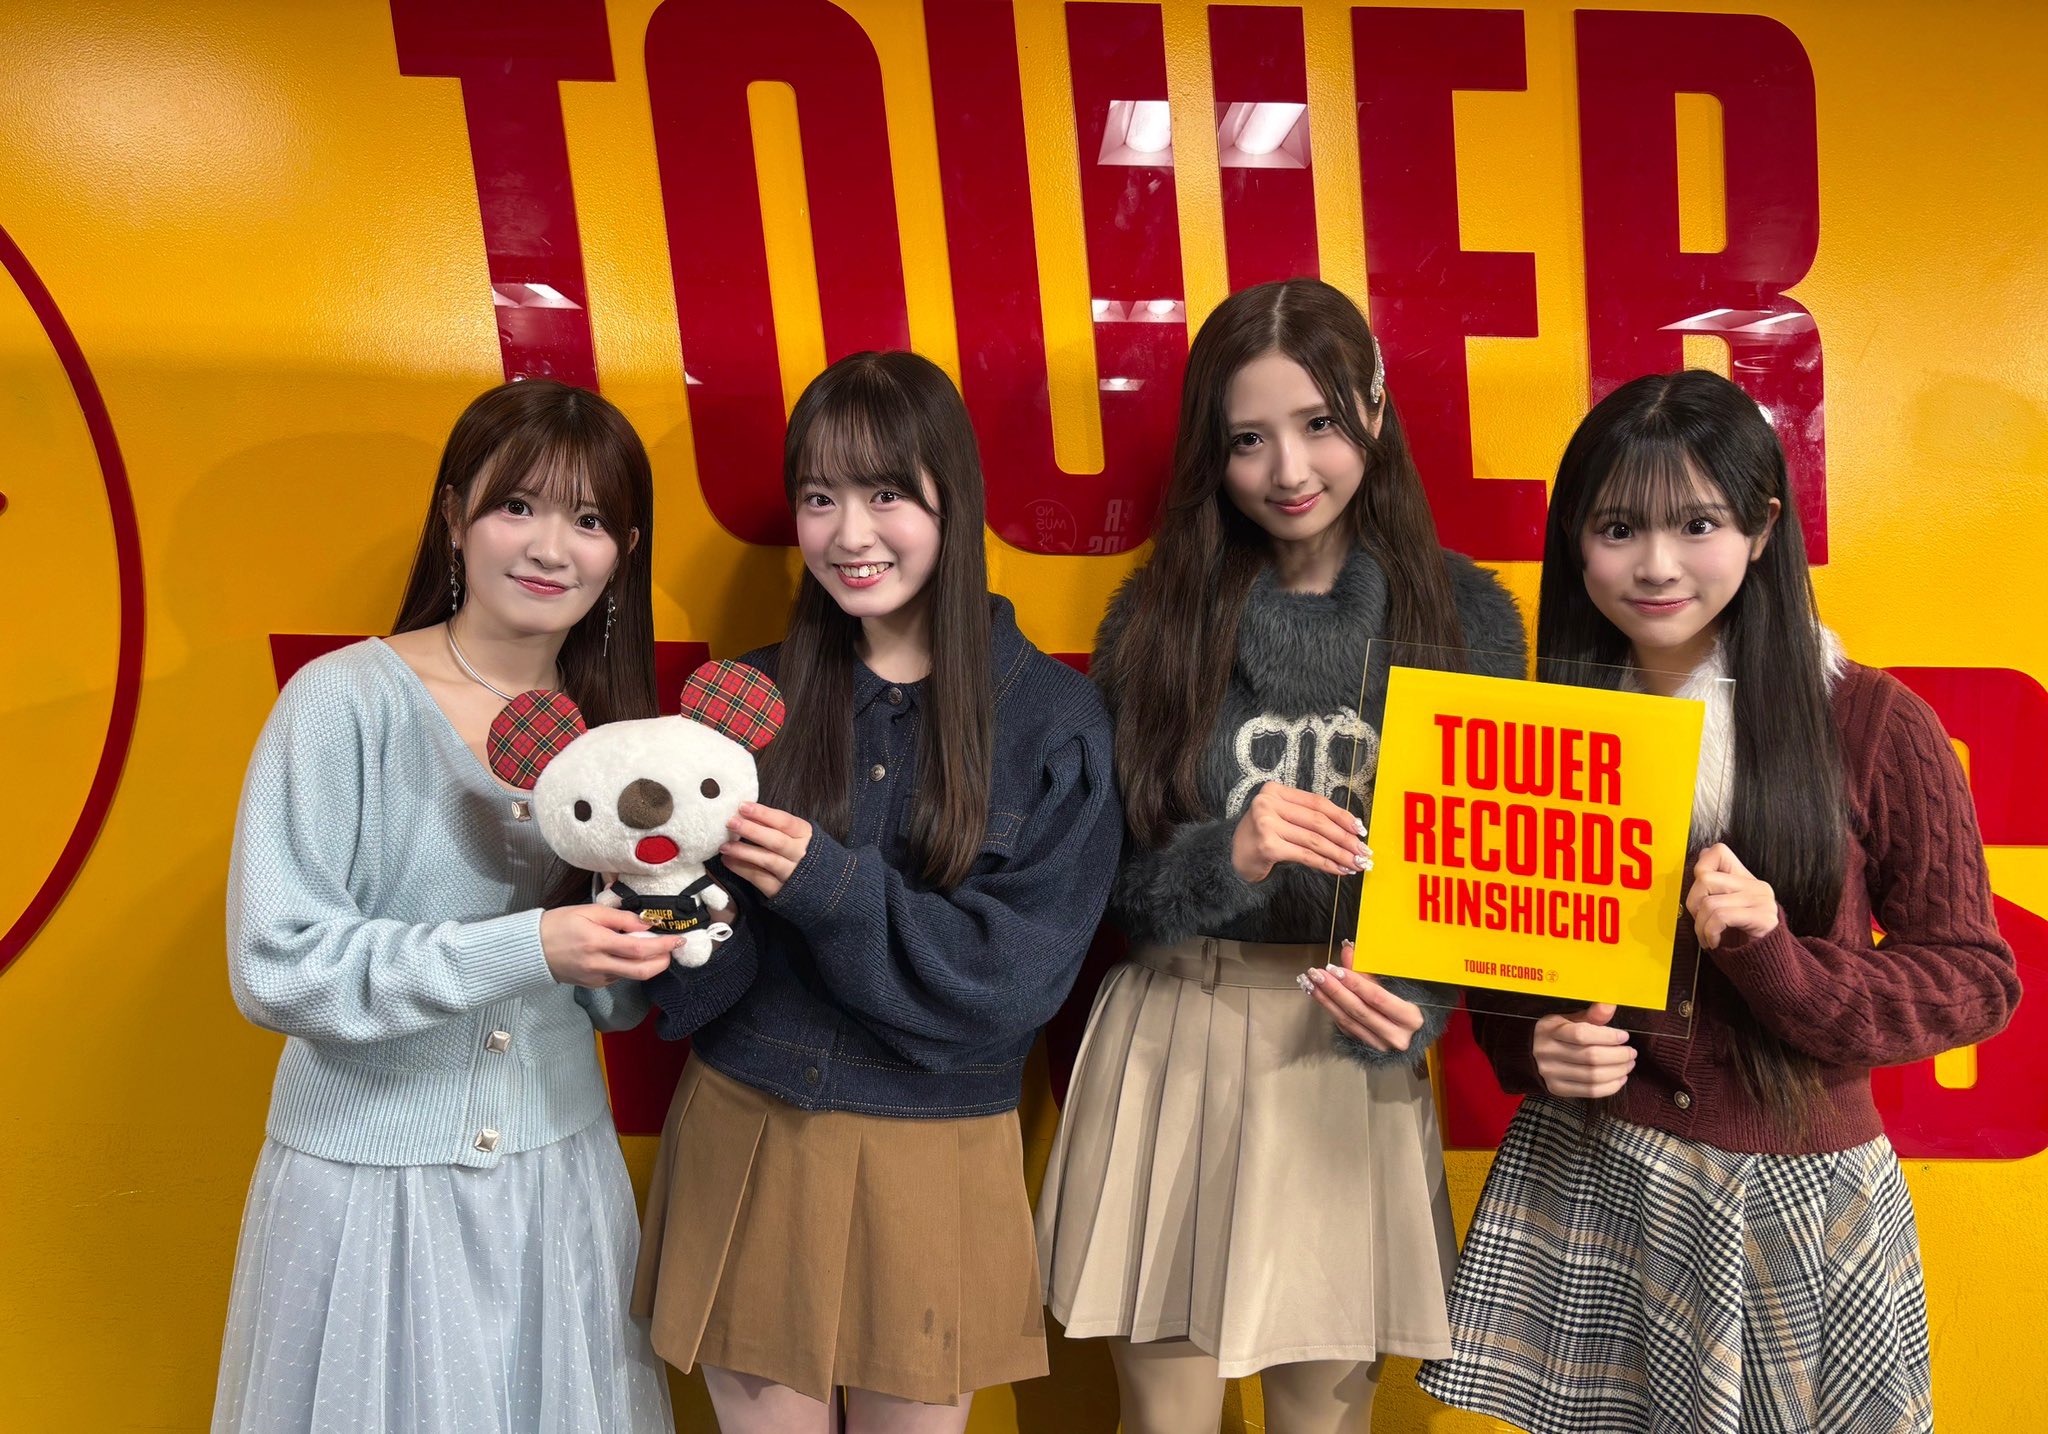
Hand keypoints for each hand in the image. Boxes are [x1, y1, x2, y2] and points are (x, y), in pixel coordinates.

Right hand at [539, 905, 679, 987]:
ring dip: (649, 965)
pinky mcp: (594, 984)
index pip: (639, 948)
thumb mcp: (588, 911)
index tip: (678, 940)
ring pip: (632, 976)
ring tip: (655, 949)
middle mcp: (598, 964)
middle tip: (673, 950)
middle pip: (641, 970)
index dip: (663, 946)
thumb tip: (646, 925)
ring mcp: (596, 978)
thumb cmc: (559, 924)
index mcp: (597, 942)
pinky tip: (628, 955)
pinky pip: (619, 977)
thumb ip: (619, 917)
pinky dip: (630, 967)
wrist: (531, 949)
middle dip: (663, 961)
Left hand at [722, 802, 813, 899]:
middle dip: (752, 830)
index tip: (743, 806)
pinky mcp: (782, 891)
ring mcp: (792, 873)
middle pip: (776, 841)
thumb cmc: (805, 854)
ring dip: (744, 851)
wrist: (824, 888)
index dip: (764, 813)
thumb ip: (777, 827)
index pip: (785, 822)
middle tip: (731, 822)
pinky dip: (742, 869)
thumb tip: (746, 813)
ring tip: (724, 846)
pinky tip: (728, 860)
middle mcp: (801, 854)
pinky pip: (760, 878)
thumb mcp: (799, 836)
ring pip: (767, 860)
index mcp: (806, 836)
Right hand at [1230, 783, 1370, 882]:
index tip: (1360, 829)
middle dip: (1345, 838)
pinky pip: (1305, 855)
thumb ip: (1307, 817)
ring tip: (1355, 863)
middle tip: (1363, 851)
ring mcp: (1266, 824)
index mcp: (1275, 790)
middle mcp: (1268, 803)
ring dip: (1340, 854)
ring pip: (1314, 840)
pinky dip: (1326, 864)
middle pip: (1318, 821)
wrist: (1233, 858)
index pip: (1317, 802)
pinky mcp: (1267, 846)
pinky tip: (1338, 869)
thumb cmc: (1262, 837)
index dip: (1342, 816)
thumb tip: (1349, 829)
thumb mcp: (1281, 817)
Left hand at [1303, 941, 1426, 1052]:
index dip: (1355, 983)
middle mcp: (1397, 1036)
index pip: (1377, 998)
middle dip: (1335, 991)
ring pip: (1348, 1020)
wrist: (1417, 1032)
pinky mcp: (1368, 1048)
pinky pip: (1346, 1027)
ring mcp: (1382, 1045)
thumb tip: (1348, 950)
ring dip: (1327, 1000)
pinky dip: (1331, 1010)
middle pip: (1359, 1010)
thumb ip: (1370, 971)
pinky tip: (1320, 997)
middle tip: (1317, 974)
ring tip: (1311, 983)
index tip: (1334, 969)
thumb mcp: (1398, 986)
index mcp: (1410, 1018)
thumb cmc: (1411, 1003)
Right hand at [1532, 1003, 1635, 1098]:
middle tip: (1631, 1052)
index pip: (1581, 1035)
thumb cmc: (1556, 1032)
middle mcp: (1547, 1052)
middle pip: (1590, 1057)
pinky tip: (1620, 1078)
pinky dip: (1610, 1087)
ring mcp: (1551, 1073)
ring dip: (1617, 1071)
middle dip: (1618, 1056)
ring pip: (1593, 1076)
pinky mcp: (1557, 1088)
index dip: (1607, 1036)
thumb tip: (1610, 1005)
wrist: (1530, 1054)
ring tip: (1629, 1065)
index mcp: (1550, 1030)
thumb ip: (1591, 1015)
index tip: (1624, 1036)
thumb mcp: (1568, 1018)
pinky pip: (1590, 1091)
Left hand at [1686, 843, 1779, 950]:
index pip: (1719, 851)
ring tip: (1708, 938)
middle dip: (1693, 905)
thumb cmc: (1740, 940)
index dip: (1701, 866)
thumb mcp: (1724, 908)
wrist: (1767, 967)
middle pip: (1704, 878)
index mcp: (1745, 879)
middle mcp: (1756, 886)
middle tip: (1701, 923)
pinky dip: (1710, 933)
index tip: (1699, 893)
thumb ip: (1716, 884)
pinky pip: (1720, 918)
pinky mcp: (1764, 918)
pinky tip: (1715, 943)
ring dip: (1700, 926)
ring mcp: (1762, 901)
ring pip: (1709, 902)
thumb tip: (1701, 854)